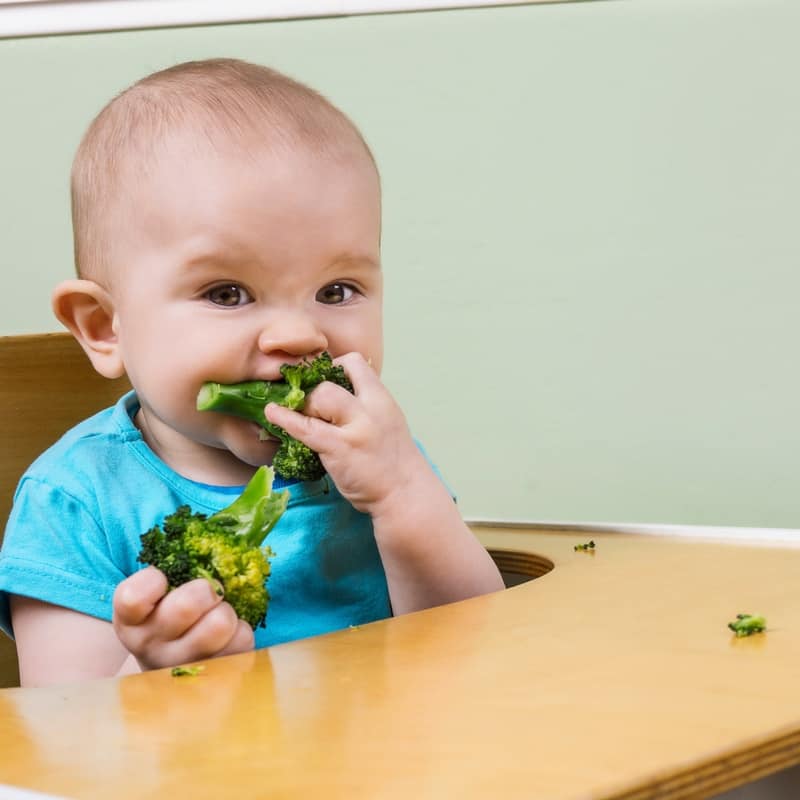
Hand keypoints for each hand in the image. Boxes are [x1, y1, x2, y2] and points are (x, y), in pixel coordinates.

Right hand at [113, 567, 254, 669]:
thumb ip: (176, 568)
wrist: (173, 668)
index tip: (163, 578)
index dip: (153, 581)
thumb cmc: (169, 615)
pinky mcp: (213, 676)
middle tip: (210, 590)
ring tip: (220, 614)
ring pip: (218, 625)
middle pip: (185, 606)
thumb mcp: (159, 595)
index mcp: (131, 620)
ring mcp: (181, 666)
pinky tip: (231, 635)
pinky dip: (242, 631)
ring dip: (227, 611)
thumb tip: (224, 533)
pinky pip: (240, 644)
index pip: (132, 598)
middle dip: (207, 589)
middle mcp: (151, 646)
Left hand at [264, 352, 427, 516]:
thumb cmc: (392, 461)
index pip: (354, 362)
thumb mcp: (386, 422)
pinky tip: (272, 414)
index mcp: (382, 398)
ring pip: (319, 396)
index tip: (322, 380)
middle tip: (303, 402)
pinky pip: (305, 428)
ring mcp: (356, 428)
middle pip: (331, 379)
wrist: (405, 493)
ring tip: (292, 412)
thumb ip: (364, 406)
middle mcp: (371, 408)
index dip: (332, 367)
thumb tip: (330, 395)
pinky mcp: (340, 448)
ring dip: (302, 404)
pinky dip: (284, 419)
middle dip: (312, 387)